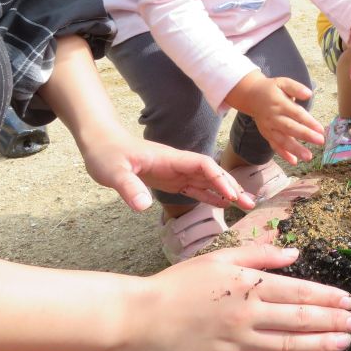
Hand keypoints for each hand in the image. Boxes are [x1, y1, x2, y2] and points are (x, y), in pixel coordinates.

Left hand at [80, 130, 254, 212]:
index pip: (203, 164)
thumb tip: (143, 207)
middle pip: (212, 173)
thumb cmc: (107, 153)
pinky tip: (221, 205)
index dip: (219, 178)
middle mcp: (177, 164)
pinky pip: (193, 189)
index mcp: (170, 158)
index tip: (231, 194)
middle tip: (250, 203)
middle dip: (232, 186)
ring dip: (225, 192)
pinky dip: (209, 196)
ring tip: (244, 205)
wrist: (101, 144)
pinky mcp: (168, 180)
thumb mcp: (113, 171)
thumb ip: (128, 187)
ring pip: (207, 181)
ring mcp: (175, 172)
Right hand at [128, 245, 350, 350]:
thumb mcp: (221, 258)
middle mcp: (246, 315)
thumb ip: (261, 255)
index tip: (348, 301)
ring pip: (287, 346)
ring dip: (319, 345)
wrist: (142, 317)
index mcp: (248, 285)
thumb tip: (295, 253)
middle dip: (332, 322)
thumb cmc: (181, 283)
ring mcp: (236, 343)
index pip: (298, 292)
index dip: (327, 297)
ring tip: (343, 343)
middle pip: (299, 320)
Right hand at [227, 73, 323, 164]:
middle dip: (305, 136)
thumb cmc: (272, 89)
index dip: (309, 122)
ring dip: (295, 149)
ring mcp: (269, 128)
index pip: (296, 114)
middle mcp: (274, 117)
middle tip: (320, 141)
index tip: (321, 129)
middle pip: (290, 128)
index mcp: (280, 104)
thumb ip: (296, 88)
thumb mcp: (283, 82)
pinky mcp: (266, 134)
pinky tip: (294, 161)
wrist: (251, 96)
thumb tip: (309, 94)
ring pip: (282, 140)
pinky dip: (283, 154)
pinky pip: (274, 146)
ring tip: (308, 156)